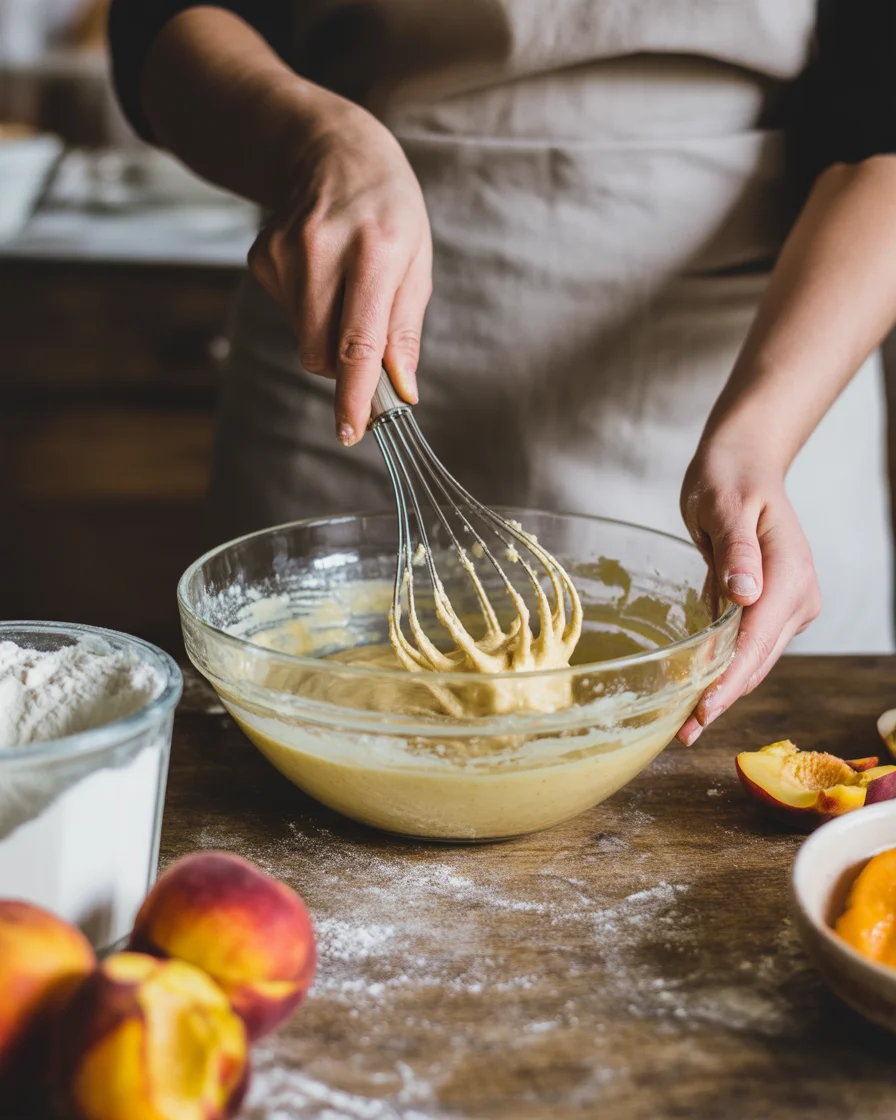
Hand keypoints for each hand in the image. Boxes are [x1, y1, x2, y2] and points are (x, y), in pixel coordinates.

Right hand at [248, 104, 432, 444]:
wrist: (332, 151)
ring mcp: (284, 251)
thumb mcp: (416, 262)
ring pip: (304, 339)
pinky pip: (288, 315)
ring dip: (327, 334)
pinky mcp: (261, 256)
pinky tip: (320, 271)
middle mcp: (323, 250)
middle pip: (322, 352)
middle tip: (366, 343)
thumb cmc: (389, 212)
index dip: (354, 395)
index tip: (351, 432)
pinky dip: (308, 310)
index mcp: (374, 251)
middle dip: (345, 366)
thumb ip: (405, 330)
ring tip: (345, 287)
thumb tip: (400, 391)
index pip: (359, 341)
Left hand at [676, 445, 821, 744]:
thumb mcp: (724, 504)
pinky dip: (724, 669)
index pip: (758, 641)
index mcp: (790, 574)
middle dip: (722, 698)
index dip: (729, 681)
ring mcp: (789, 604)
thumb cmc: (730, 476)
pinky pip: (748, 646)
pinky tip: (697, 689)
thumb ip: (735, 550)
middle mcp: (797, 596)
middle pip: (758, 661)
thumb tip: (745, 594)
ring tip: (684, 722)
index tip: (702, 712)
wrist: (745, 462)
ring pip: (754, 660)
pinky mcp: (772, 608)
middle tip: (681, 732)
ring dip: (722, 689)